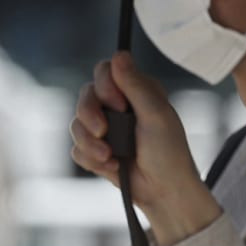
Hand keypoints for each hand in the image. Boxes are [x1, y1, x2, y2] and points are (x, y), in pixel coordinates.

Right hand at [70, 53, 219, 245]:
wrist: (163, 191)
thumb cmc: (168, 152)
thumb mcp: (156, 115)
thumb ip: (136, 85)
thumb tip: (119, 54)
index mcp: (138, 91)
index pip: (105, 71)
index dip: (105, 86)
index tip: (119, 104)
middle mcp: (120, 106)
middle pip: (85, 95)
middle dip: (89, 115)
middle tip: (103, 131)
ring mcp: (107, 128)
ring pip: (76, 124)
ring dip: (91, 143)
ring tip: (110, 157)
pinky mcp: (97, 150)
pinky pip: (76, 149)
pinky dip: (91, 159)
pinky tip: (112, 168)